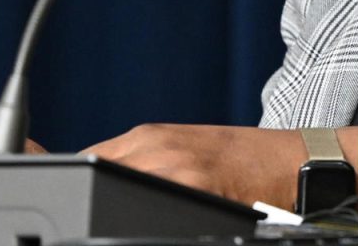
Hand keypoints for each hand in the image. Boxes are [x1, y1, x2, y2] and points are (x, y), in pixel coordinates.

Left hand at [81, 124, 357, 209]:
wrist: (289, 161)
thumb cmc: (240, 159)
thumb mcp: (183, 149)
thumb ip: (141, 161)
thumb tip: (99, 182)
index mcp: (148, 136)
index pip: (87, 160)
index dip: (73, 180)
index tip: (68, 190)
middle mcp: (156, 147)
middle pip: (95, 174)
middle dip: (91, 194)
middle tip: (97, 211)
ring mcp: (175, 168)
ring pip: (116, 188)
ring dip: (114, 204)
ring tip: (127, 216)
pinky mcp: (196, 189)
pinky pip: (151, 207)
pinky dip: (142, 215)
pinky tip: (148, 221)